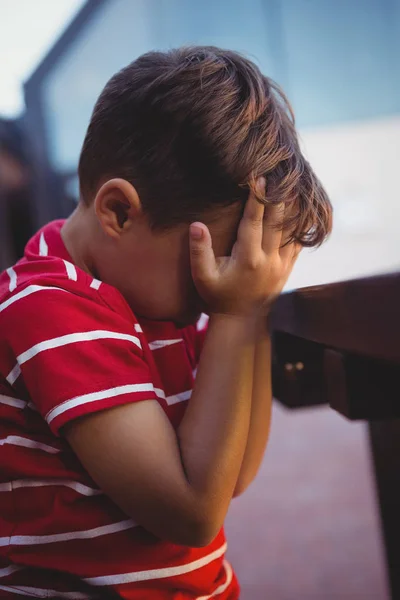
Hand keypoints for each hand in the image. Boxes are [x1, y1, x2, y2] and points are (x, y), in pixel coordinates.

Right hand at [189, 180, 299, 316]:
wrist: (242, 320)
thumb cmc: (218, 297)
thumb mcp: (203, 277)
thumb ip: (199, 252)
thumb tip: (196, 225)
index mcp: (248, 259)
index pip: (254, 222)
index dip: (257, 199)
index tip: (260, 178)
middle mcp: (269, 260)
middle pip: (277, 221)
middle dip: (278, 196)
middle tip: (281, 173)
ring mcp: (282, 264)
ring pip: (291, 230)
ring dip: (292, 207)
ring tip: (294, 184)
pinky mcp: (288, 267)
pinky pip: (298, 242)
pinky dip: (300, 224)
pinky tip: (301, 208)